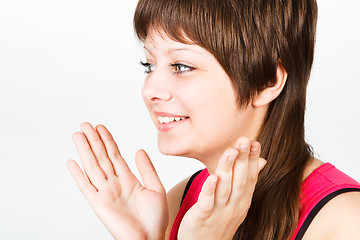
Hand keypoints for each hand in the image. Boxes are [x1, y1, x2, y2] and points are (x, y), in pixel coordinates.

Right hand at [67, 122, 167, 239]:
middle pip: (101, 157)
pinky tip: (72, 162)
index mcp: (128, 179)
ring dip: (85, 151)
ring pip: (92, 167)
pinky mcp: (99, 204)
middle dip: (93, 140)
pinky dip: (78, 175)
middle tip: (85, 124)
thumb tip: (139, 150)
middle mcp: (115, 184)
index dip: (108, 141)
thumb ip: (147, 169)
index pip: (115, 155)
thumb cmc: (155, 218)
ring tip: (78, 135)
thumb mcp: (156, 188)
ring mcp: (105, 193)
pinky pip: (86, 187)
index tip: (101, 127)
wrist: (151, 238)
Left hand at [178, 137, 265, 239]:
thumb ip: (247, 181)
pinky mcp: (202, 217)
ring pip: (225, 188)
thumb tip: (262, 160)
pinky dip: (210, 190)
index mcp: (242, 200)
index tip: (254, 142)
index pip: (250, 177)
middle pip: (240, 180)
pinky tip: (211, 177)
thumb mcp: (237, 201)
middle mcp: (234, 206)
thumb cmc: (219, 220)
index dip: (252, 159)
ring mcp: (219, 212)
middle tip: (245, 140)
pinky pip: (207, 203)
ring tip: (231, 151)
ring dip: (228, 169)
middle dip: (243, 159)